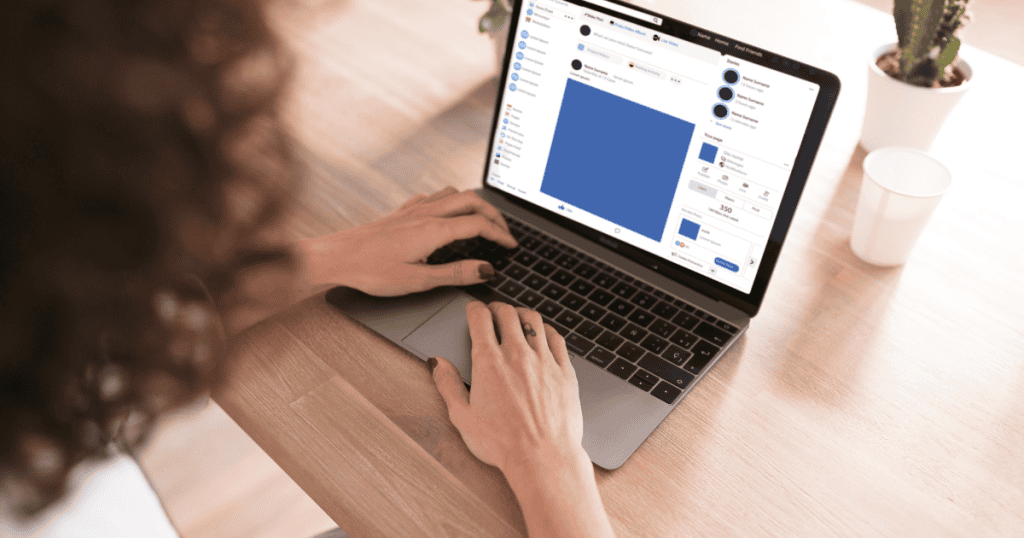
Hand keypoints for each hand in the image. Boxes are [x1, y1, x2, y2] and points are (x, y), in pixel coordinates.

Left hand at [298, 186, 517, 296]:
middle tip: (504, 232)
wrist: (334, 257)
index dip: (501, 235)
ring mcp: (412, 210)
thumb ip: (455, 273)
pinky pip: (433, 196)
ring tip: (483, 220)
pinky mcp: (400, 212)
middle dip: (494, 215)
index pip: (479, 225)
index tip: (511, 246)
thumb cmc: (370, 271)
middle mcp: (425, 213)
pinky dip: (450, 201)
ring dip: (474, 204)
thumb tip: (486, 269)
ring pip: (454, 193)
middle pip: (472, 202)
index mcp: (433, 230)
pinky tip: (447, 213)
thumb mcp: (418, 280)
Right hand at [429, 300, 585, 474]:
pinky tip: (543, 335)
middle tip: (493, 312)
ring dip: (522, 314)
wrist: (542, 457)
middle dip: (497, 307)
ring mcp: (544, 360)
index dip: (474, 309)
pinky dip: (547, 330)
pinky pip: (557, 338)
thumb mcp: (462, 417)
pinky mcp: (565, 371)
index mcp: (489, 362)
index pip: (480, 318)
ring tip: (517, 319)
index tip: (473, 311)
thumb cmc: (502, 442)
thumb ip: (447, 385)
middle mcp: (517, 354)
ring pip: (534, 320)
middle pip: (507, 313)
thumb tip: (437, 363)